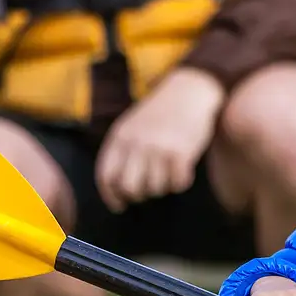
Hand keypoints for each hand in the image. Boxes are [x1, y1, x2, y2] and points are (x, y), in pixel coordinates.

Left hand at [96, 66, 224, 212]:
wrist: (190, 91)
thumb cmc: (161, 112)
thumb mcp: (132, 125)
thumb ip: (122, 151)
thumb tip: (116, 189)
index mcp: (120, 137)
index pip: (106, 176)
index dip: (111, 196)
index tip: (120, 205)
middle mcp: (137, 144)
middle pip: (129, 188)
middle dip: (138, 195)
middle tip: (148, 190)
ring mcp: (159, 148)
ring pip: (154, 189)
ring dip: (162, 187)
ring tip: (168, 173)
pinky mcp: (181, 153)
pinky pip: (177, 184)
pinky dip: (180, 183)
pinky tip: (183, 171)